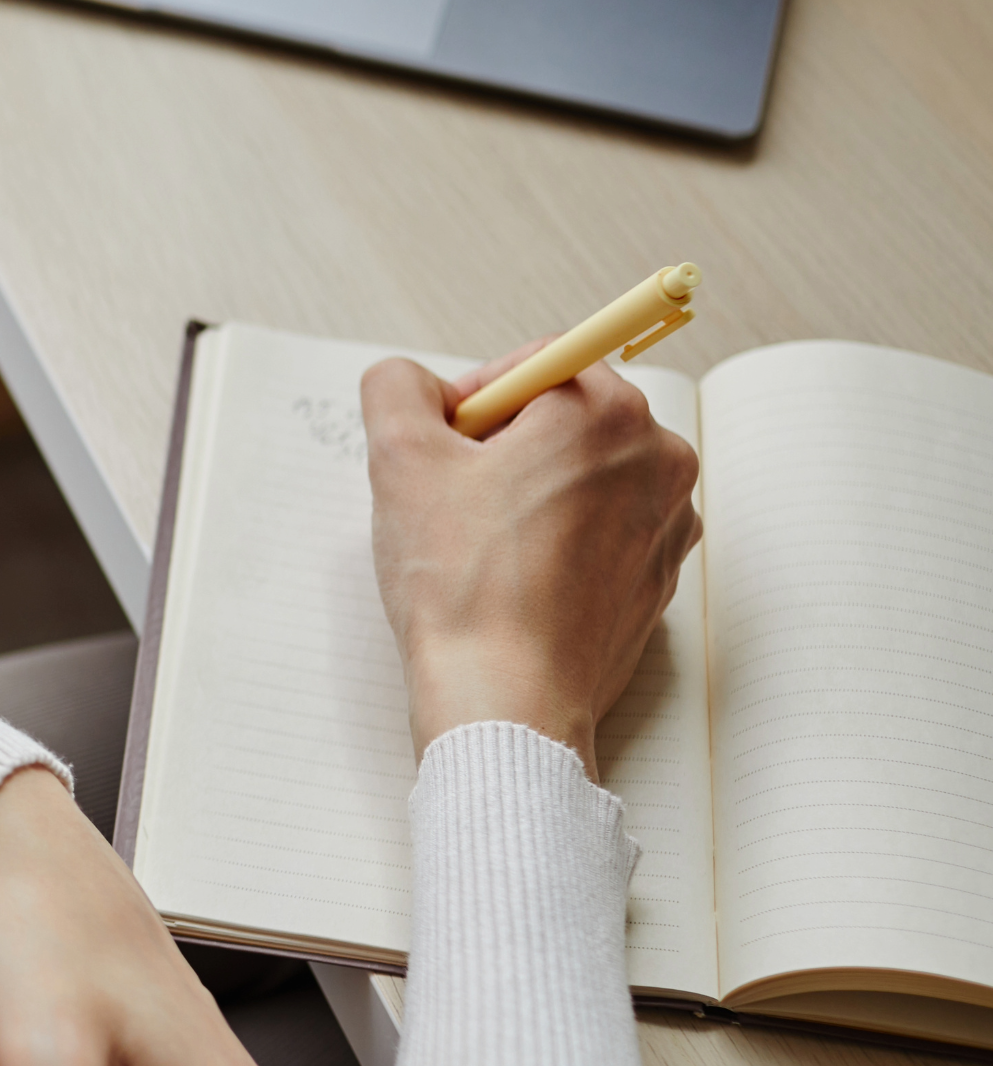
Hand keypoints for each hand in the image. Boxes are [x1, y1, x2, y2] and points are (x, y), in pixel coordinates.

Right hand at [362, 346, 701, 773]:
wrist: (506, 700)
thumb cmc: (461, 584)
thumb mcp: (399, 457)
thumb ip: (397, 387)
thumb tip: (415, 384)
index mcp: (607, 412)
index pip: (534, 365)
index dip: (472, 400)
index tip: (442, 449)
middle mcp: (658, 459)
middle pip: (564, 418)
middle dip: (502, 447)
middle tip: (452, 499)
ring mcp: (668, 524)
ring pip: (581, 476)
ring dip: (529, 494)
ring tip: (481, 547)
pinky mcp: (659, 579)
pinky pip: (600, 532)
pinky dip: (556, 543)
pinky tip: (512, 581)